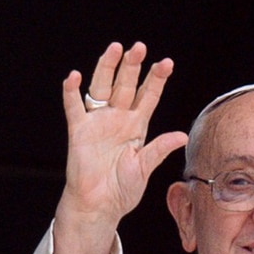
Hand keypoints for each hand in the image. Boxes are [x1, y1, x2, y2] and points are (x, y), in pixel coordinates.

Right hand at [53, 41, 187, 253]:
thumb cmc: (122, 190)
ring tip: (114, 49)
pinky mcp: (79, 131)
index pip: (148, 96)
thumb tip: (181, 135)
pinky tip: (73, 77)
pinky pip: (74, 108)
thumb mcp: (145, 168)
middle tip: (140, 47)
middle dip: (132, 67)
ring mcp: (98, 123)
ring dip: (107, 69)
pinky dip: (72, 92)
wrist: (100, 206)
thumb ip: (159, 149)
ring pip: (102, 88)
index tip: (167, 63)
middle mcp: (117, 119)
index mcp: (137, 127)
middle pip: (125, 86)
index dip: (156, 80)